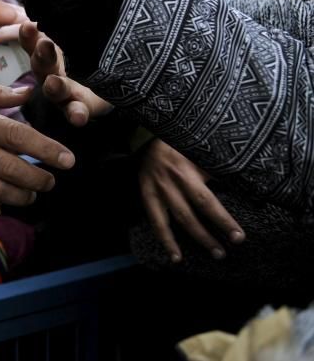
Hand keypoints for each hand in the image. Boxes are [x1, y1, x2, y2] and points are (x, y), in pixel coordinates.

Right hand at [18, 21, 111, 125]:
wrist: (121, 69)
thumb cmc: (90, 44)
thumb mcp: (70, 26)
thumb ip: (50, 15)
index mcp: (46, 51)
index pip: (32, 41)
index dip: (28, 36)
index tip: (29, 25)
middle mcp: (52, 71)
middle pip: (41, 64)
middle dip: (41, 56)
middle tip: (44, 44)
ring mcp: (65, 91)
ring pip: (54, 89)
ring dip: (53, 86)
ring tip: (54, 83)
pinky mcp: (82, 107)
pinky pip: (76, 112)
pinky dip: (76, 114)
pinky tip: (78, 117)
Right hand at [138, 139, 244, 262]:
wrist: (150, 137)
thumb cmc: (182, 145)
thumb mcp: (200, 152)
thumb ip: (216, 169)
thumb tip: (247, 186)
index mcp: (187, 172)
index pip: (207, 201)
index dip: (223, 221)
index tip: (238, 237)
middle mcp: (172, 183)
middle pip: (192, 214)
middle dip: (210, 235)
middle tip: (226, 252)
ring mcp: (158, 190)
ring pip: (177, 220)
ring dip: (196, 238)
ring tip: (214, 254)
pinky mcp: (147, 195)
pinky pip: (156, 222)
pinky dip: (165, 240)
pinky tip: (176, 257)